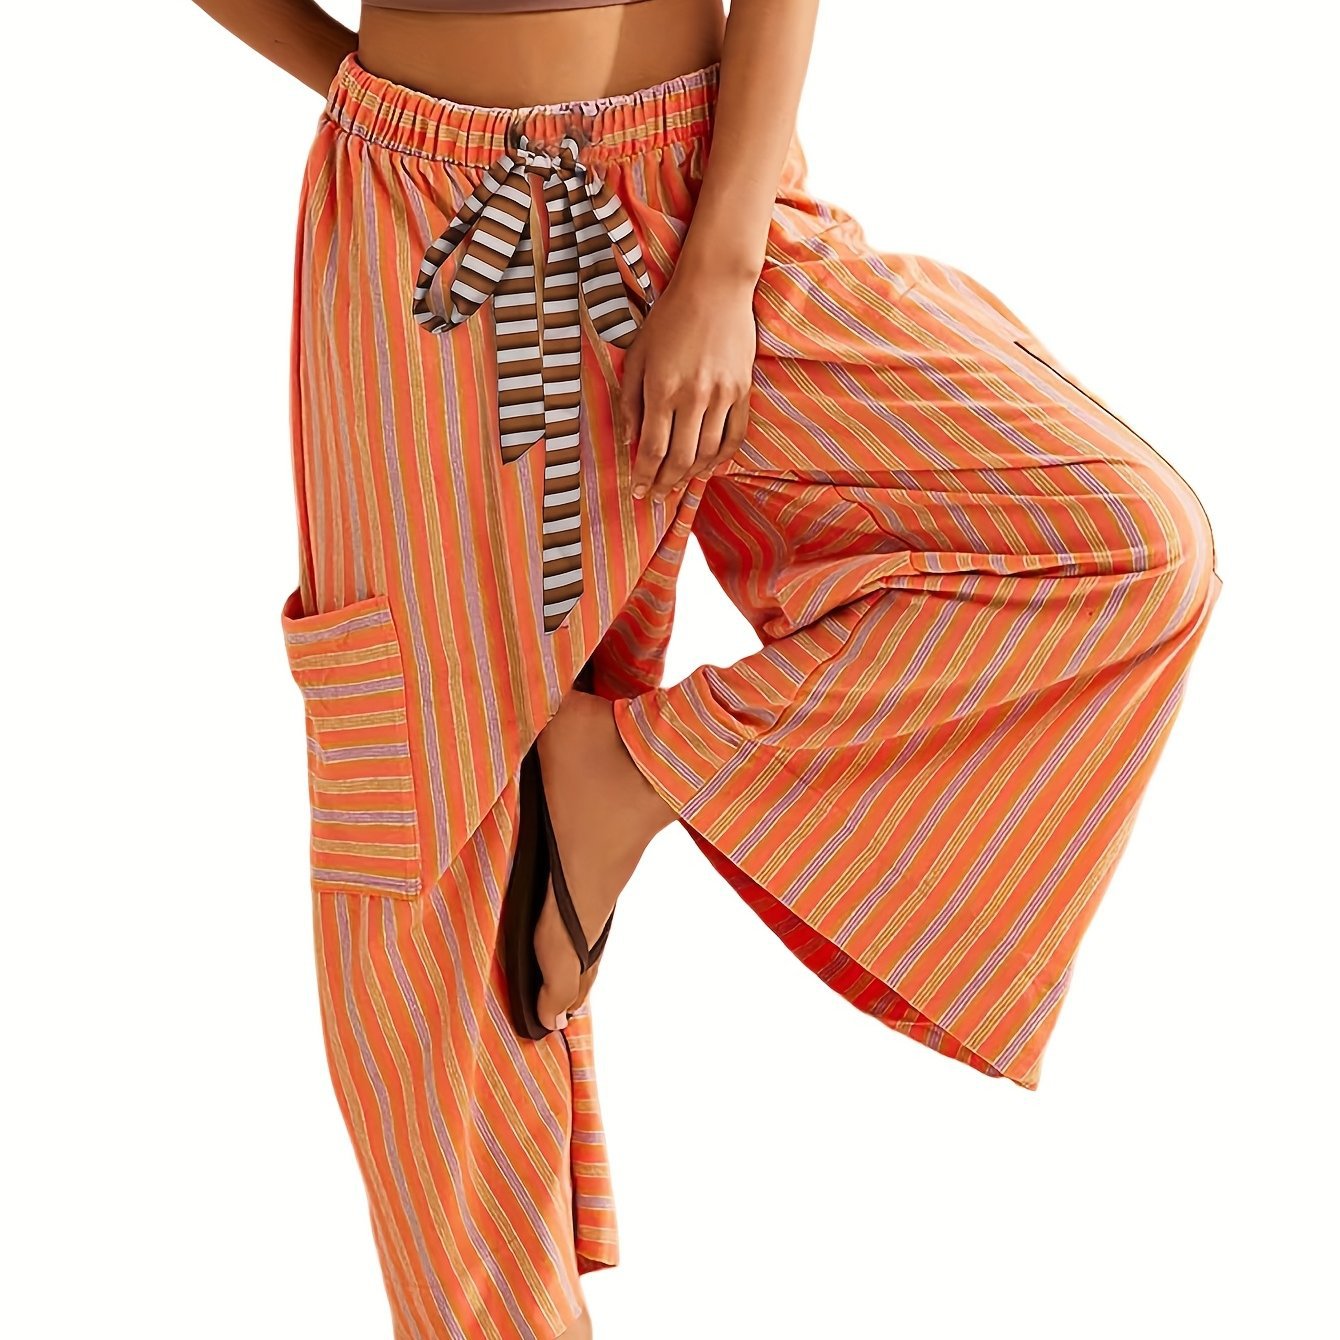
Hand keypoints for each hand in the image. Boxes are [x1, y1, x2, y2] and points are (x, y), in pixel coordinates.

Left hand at [618, 271, 755, 499]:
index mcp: (662, 388)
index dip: (644, 476)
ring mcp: (723, 395)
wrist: (714, 287)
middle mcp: (694, 397)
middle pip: (680, 458)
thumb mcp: (638, 355)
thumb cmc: (669, 318)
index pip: (652, 449)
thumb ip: (631, 400)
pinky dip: (721, 458)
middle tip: (656, 497)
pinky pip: (735, 436)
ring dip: (691, 475)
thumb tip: (631, 441)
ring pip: (708, 453)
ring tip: (679, 485)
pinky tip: (708, 467)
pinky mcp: (743, 390)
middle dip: (666, 484)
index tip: (637, 492)